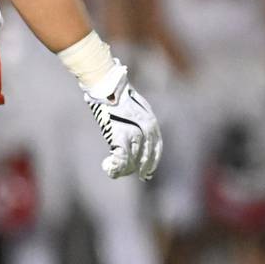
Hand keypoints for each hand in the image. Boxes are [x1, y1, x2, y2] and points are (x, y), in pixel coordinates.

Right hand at [81, 61, 161, 179]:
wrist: (108, 87)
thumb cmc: (119, 95)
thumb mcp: (136, 107)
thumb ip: (140, 121)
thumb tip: (136, 136)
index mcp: (152, 122)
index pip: (157, 147)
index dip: (153, 161)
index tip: (148, 172)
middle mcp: (147, 129)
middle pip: (146, 157)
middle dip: (142, 169)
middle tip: (139, 176)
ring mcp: (134, 132)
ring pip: (133, 161)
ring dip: (124, 169)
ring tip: (115, 168)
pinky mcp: (120, 136)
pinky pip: (120, 160)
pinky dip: (114, 167)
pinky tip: (107, 166)